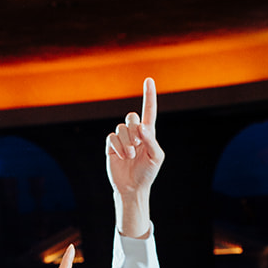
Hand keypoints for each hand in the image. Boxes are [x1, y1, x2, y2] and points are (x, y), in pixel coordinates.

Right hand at [107, 77, 163, 237]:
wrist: (132, 188)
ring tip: (130, 156)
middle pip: (131, 117)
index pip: (149, 111)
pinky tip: (122, 157)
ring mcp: (122, 138)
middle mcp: (135, 132)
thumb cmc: (147, 173)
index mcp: (148, 133)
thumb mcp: (155, 157)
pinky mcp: (111, 145)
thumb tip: (142, 127)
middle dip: (134, 130)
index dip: (149, 95)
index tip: (149, 80)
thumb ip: (151, 140)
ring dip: (127, 142)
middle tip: (137, 145)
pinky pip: (112, 137)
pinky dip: (118, 147)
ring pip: (121, 128)